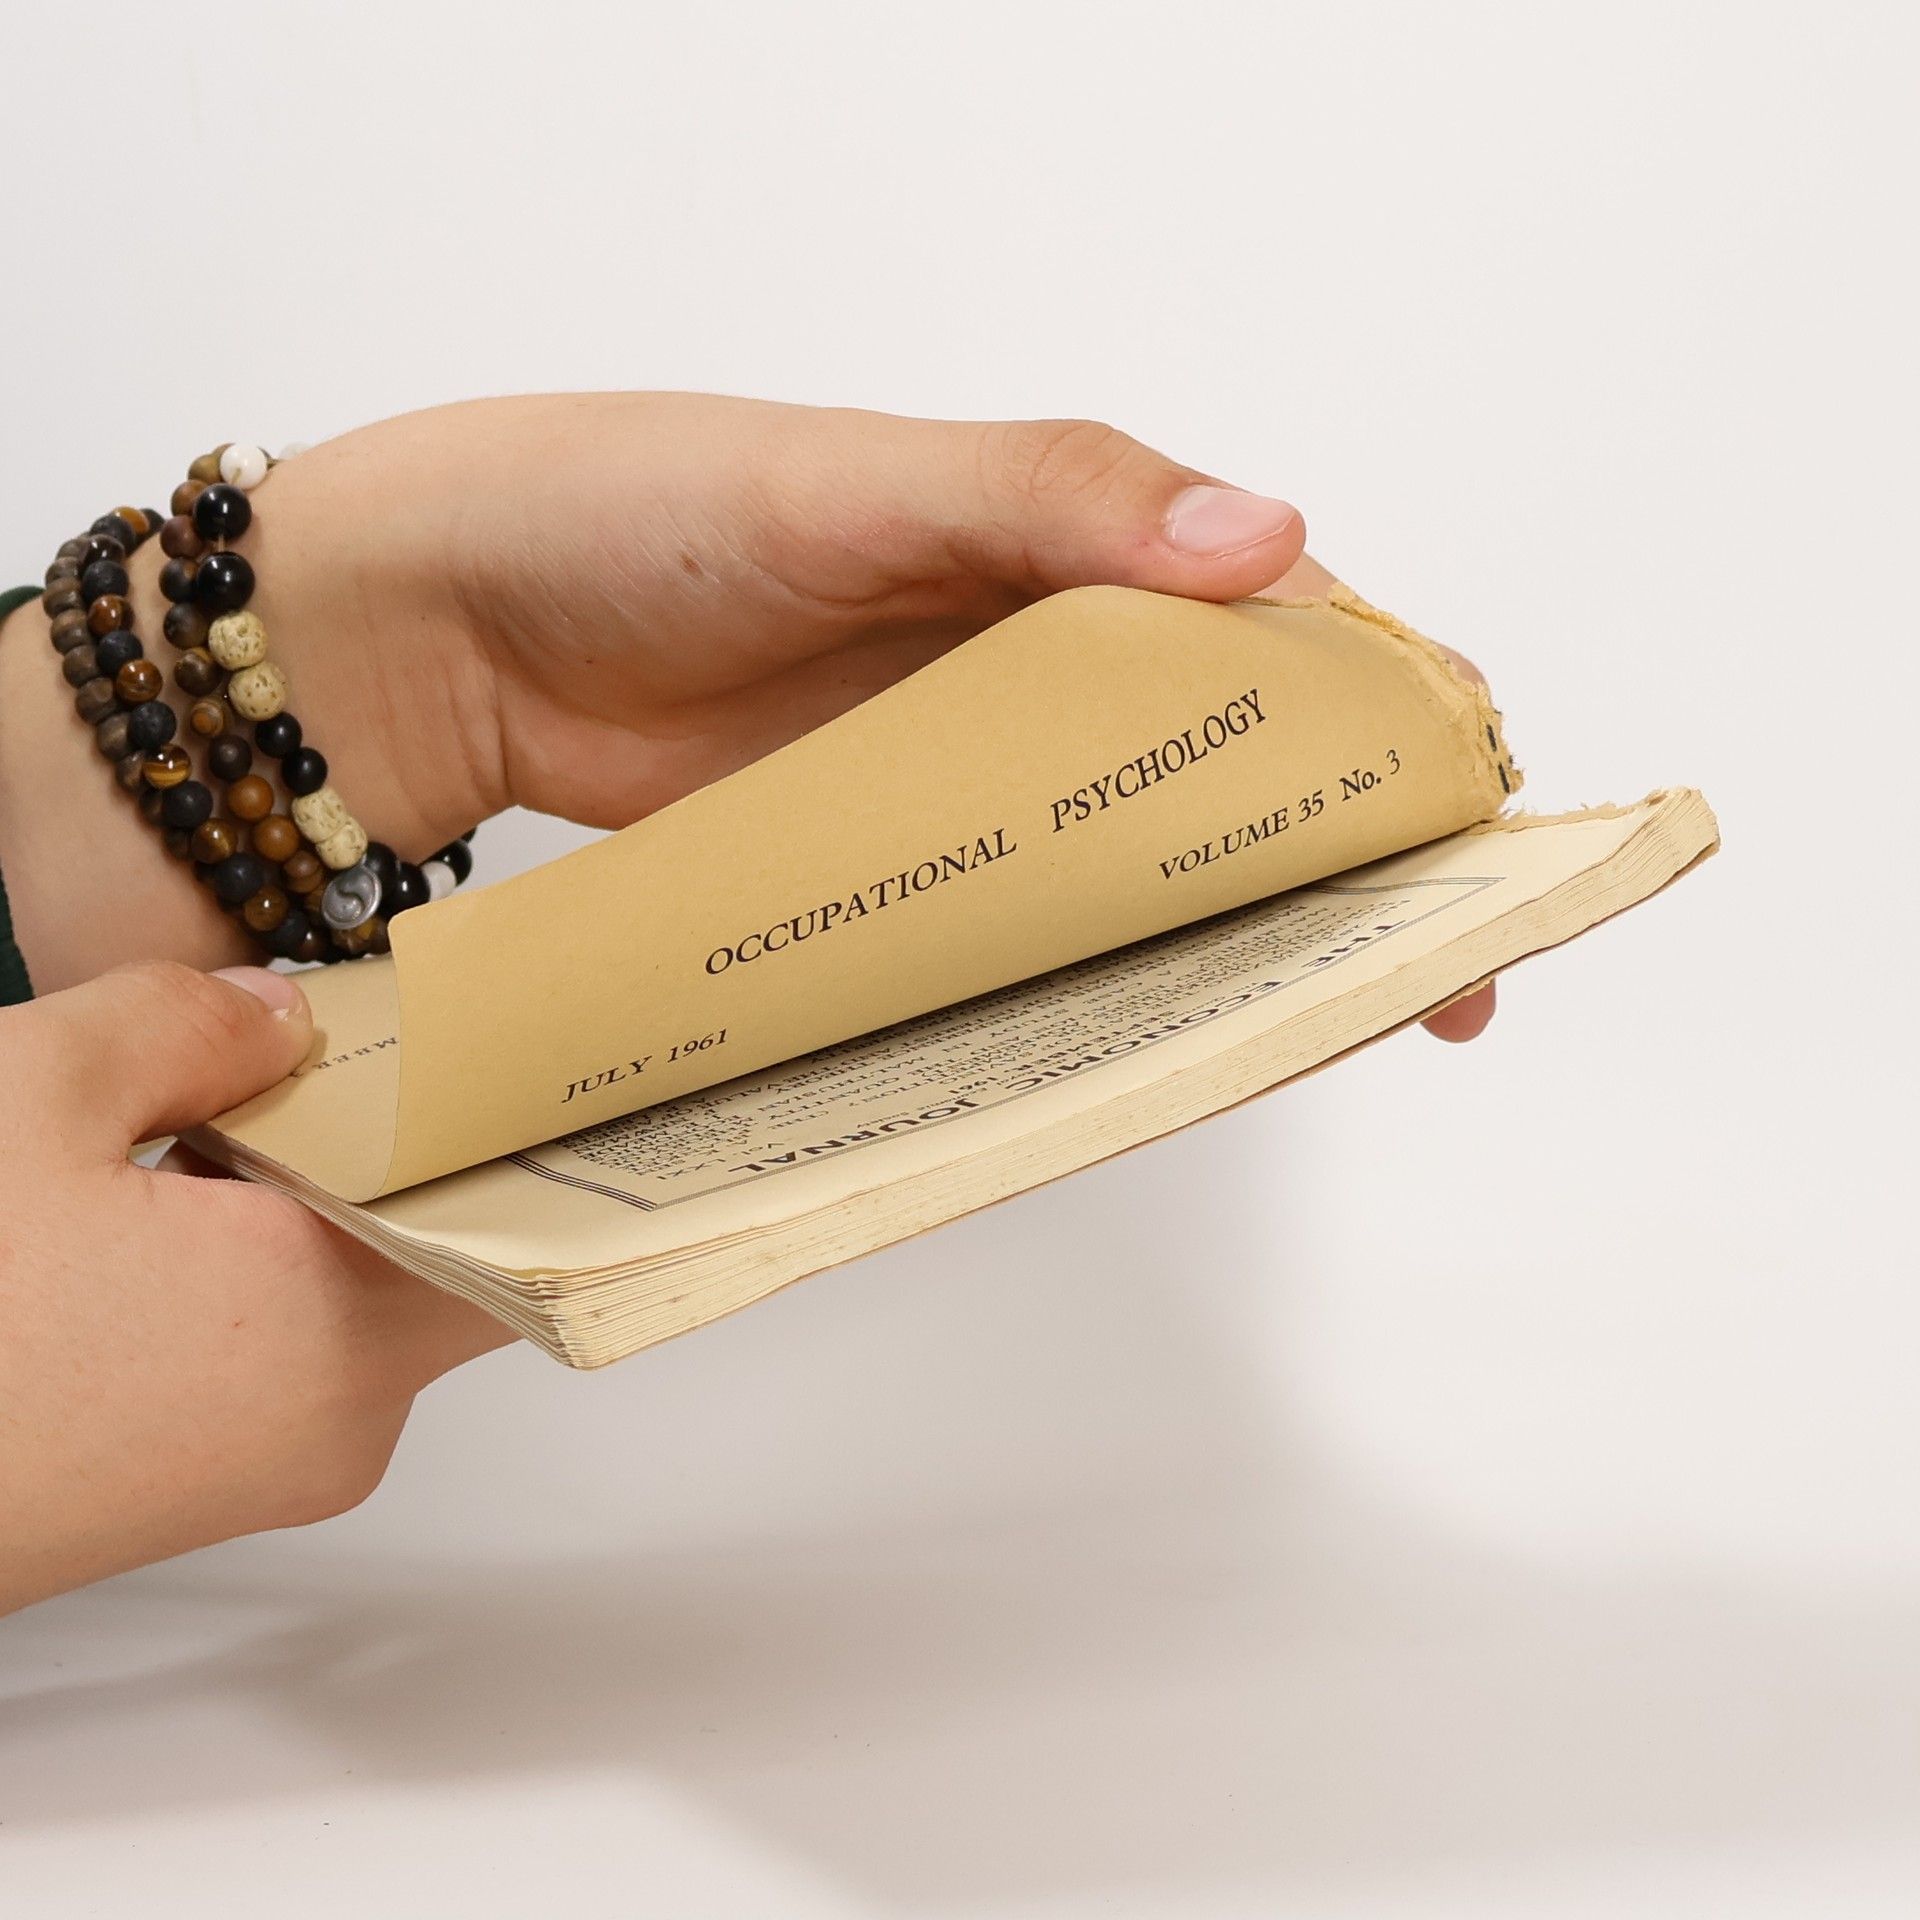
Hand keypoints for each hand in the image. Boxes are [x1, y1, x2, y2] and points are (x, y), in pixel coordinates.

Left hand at [0, 395, 1492, 1035]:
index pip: (1285, 626)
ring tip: (1325, 1019)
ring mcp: (969, 775)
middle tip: (1434, 971)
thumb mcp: (856, 482)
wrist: (461, 621)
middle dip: (1350, 859)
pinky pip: (1026, 916)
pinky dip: (1098, 966)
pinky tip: (1155, 1023)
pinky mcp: (897, 857)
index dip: (1393, 719)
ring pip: (1146, 855)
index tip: (1473, 820)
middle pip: (1240, 765)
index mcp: (1068, 546)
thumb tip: (1273, 542)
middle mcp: (1039, 665)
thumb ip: (1054, 500)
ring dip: (1240, 930)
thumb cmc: (644, 505)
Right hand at [0, 963, 507, 1615]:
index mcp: (338, 1325)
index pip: (527, 1221)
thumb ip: (183, 1023)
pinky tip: (171, 1194)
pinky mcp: (187, 1485)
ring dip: (314, 1196)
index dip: (529, 1123)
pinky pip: (278, 1347)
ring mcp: (262, 1467)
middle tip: (373, 1030)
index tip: (534, 1043)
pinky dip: (254, 1265)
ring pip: (354, 1295)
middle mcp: (333, 1419)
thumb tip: (276, 1018)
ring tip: (248, 1096)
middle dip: (404, 1135)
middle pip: (442, 1246)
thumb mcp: (28, 1097)